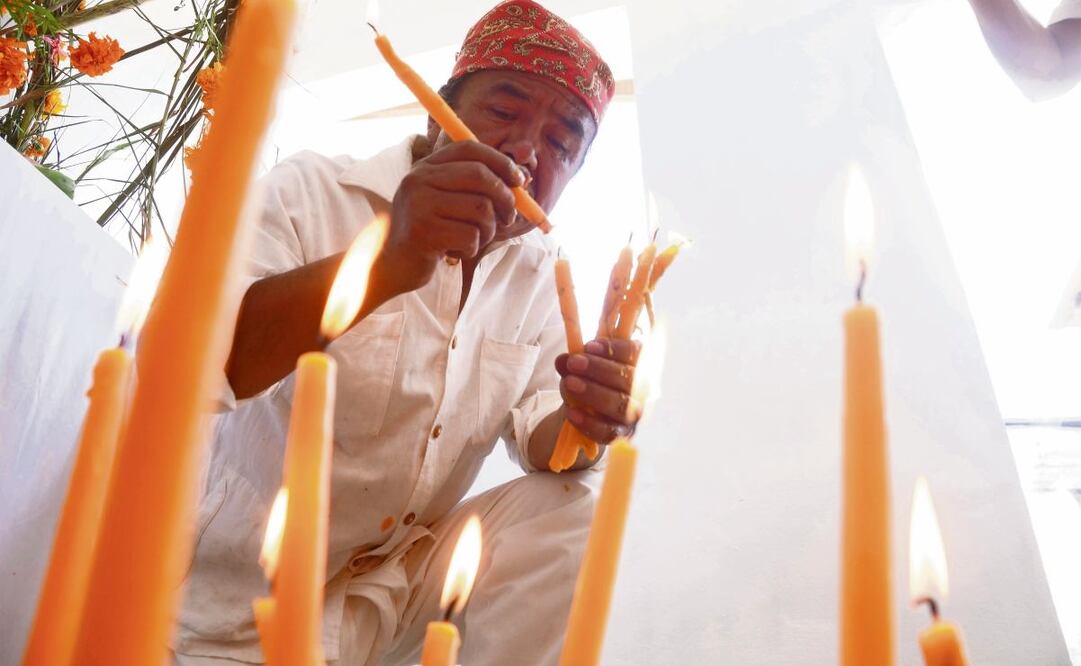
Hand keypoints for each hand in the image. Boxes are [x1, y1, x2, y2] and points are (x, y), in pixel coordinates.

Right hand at [380, 140, 524, 294]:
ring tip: (474, 239)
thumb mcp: (448, 201)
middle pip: (480, 176)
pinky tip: (456, 252)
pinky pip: (470, 236)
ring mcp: (419, 205)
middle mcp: (419, 180)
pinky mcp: (424, 232)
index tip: (520, 180)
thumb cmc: (429, 232)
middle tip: (509, 218)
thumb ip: (477, 187)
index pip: (469, 149)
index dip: (500, 161)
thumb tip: (523, 178)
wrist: (391, 263)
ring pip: (481, 209)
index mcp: (426, 167)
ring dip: (488, 230)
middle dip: (505, 198)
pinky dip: (472, 248)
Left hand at [555, 337, 641, 443]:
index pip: (636, 354)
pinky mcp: (622, 435)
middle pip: (630, 379)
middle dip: (599, 368)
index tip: (589, 346)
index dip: (615, 349)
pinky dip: (588, 422)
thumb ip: (573, 363)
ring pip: (621, 405)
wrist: (587, 415)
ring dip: (594, 392)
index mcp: (638, 366)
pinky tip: (571, 413)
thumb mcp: (580, 370)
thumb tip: (563, 360)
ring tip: (569, 383)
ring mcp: (634, 415)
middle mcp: (642, 391)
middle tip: (574, 363)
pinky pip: (608, 431)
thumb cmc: (590, 383)